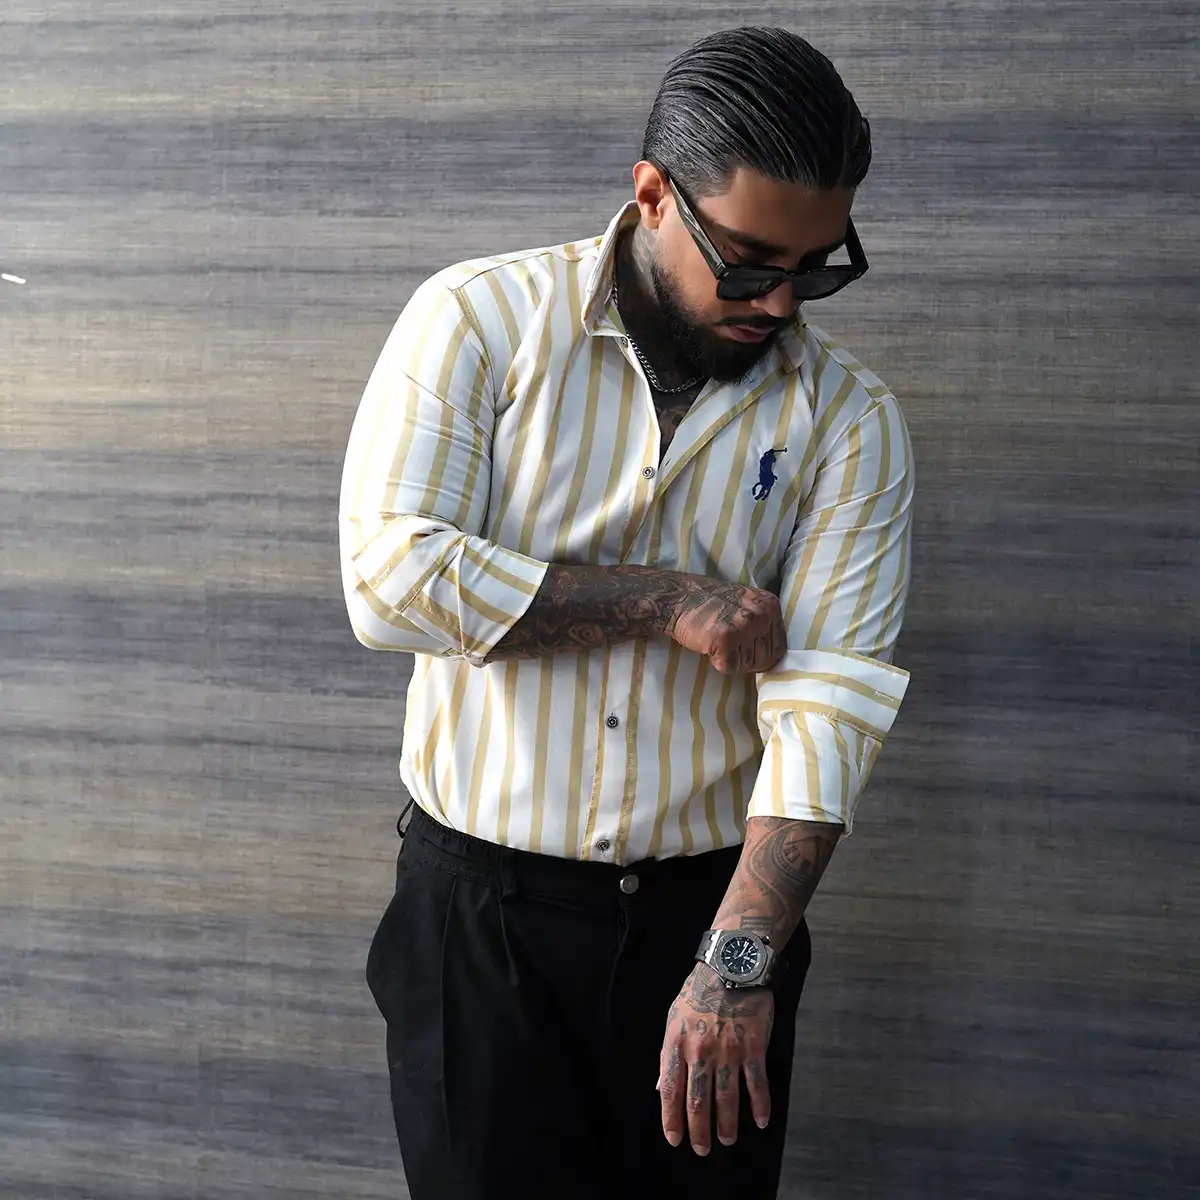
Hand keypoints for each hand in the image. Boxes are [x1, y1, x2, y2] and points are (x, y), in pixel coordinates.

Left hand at [656, 963, 774, 1153]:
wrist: (731, 965)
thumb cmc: (699, 990)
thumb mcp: (674, 1017)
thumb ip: (667, 1054)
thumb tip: (659, 1086)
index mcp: (676, 1043)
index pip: (670, 1090)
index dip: (671, 1119)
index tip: (674, 1139)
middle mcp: (700, 1051)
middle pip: (698, 1101)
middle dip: (699, 1131)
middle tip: (701, 1149)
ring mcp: (728, 1051)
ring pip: (726, 1099)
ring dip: (726, 1125)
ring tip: (726, 1140)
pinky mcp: (753, 1047)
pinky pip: (757, 1084)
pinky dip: (759, 1106)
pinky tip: (760, 1122)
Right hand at [665, 579, 785, 674]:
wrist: (678, 597)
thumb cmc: (709, 603)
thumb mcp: (747, 602)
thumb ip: (763, 621)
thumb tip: (775, 652)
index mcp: (770, 605)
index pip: (779, 647)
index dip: (760, 654)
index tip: (743, 647)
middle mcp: (762, 614)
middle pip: (766, 659)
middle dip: (747, 659)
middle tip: (727, 645)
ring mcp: (745, 625)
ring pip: (749, 665)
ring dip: (733, 660)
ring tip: (717, 640)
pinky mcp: (726, 638)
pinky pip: (731, 667)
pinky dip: (718, 662)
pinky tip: (709, 644)